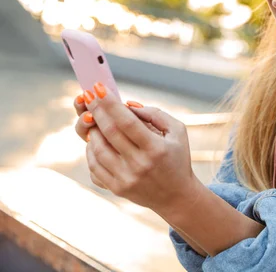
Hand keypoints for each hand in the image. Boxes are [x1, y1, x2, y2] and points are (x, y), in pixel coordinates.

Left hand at [77, 83, 199, 215]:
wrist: (177, 196)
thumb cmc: (177, 158)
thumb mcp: (177, 131)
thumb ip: (155, 114)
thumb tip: (128, 106)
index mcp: (156, 148)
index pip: (127, 122)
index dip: (110, 103)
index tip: (98, 88)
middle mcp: (139, 164)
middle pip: (110, 132)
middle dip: (96, 110)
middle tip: (88, 95)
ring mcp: (126, 178)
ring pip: (97, 148)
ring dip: (92, 130)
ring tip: (94, 119)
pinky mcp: (116, 188)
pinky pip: (94, 165)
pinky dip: (91, 149)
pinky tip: (95, 140)